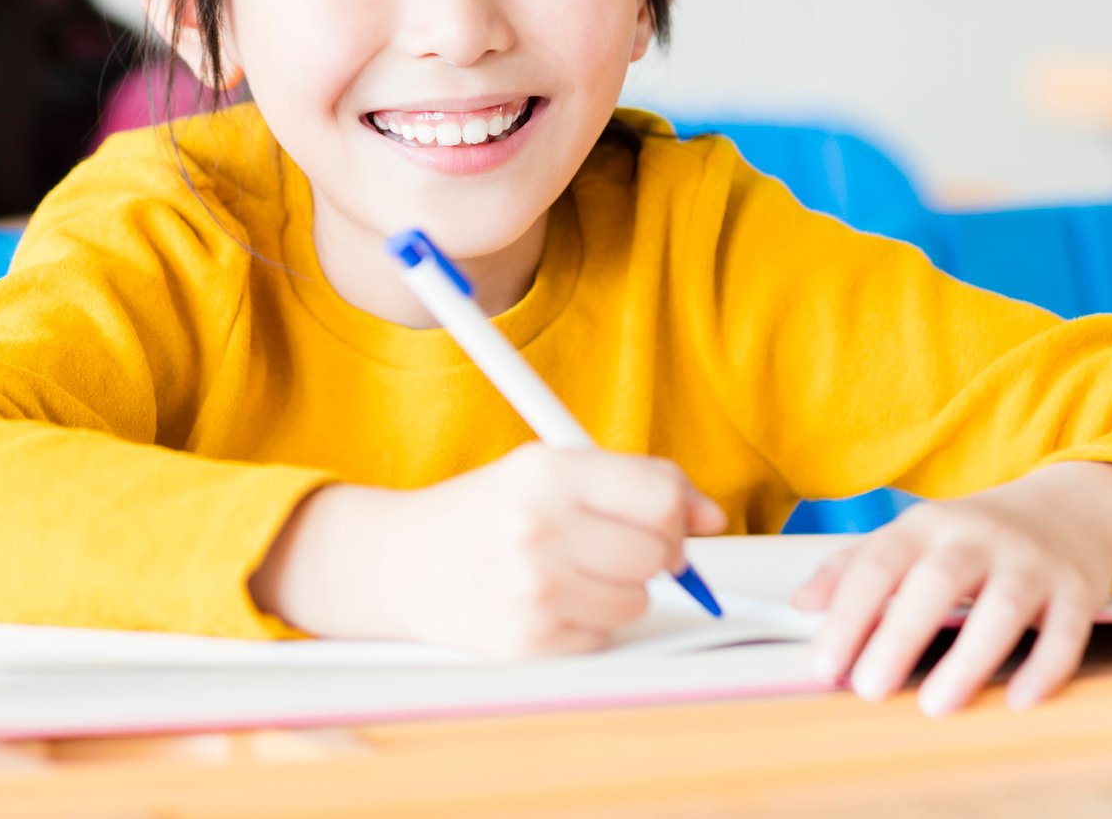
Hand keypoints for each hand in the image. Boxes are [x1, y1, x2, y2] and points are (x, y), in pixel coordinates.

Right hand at [253, 444, 726, 657]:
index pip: (660, 498)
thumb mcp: (546, 470)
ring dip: (617, 591)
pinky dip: (588, 623)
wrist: (400, 562)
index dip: (674, 513)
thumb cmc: (482, 512)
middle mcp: (537, 529)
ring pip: (638, 600)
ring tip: (569, 572)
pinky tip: (548, 602)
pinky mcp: (529, 641)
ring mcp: (532, 590)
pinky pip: (603, 636)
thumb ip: (633, 481)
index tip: (663, 521)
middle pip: (657, 553)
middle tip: (607, 547)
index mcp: (545, 472)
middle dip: (648, 553)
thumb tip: (710, 517)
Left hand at [792, 484, 1111, 715]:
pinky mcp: (1078, 590)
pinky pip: (1064, 631)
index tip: (824, 667)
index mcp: (924, 526)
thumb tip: (801, 605)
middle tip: (868, 689)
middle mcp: (976, 538)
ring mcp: (1030, 562)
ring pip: (1000, 608)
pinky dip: (1044, 668)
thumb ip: (854, 567)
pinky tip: (1017, 700)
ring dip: (967, 659)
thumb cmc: (971, 536)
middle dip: (898, 636)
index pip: (876, 566)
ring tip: (936, 707)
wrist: (1068, 510)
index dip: (846, 616)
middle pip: (934, 582)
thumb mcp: (910, 538)